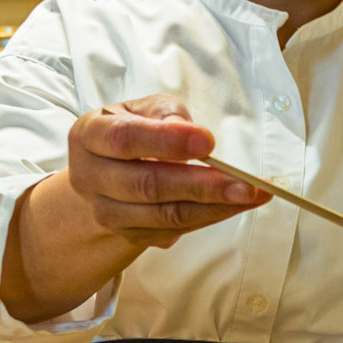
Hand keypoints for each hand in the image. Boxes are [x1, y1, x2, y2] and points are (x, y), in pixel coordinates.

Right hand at [66, 94, 266, 248]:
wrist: (105, 173)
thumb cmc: (132, 130)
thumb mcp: (143, 108)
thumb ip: (166, 113)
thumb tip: (188, 131)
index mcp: (88, 136)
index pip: (124, 139)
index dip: (166, 141)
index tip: (207, 142)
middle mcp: (90, 178)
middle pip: (148, 185)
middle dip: (202, 185)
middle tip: (245, 183)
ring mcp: (107, 212)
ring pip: (165, 215)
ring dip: (215, 207)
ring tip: (253, 195)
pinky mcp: (128, 235)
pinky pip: (174, 231)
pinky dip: (210, 218)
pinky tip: (237, 205)